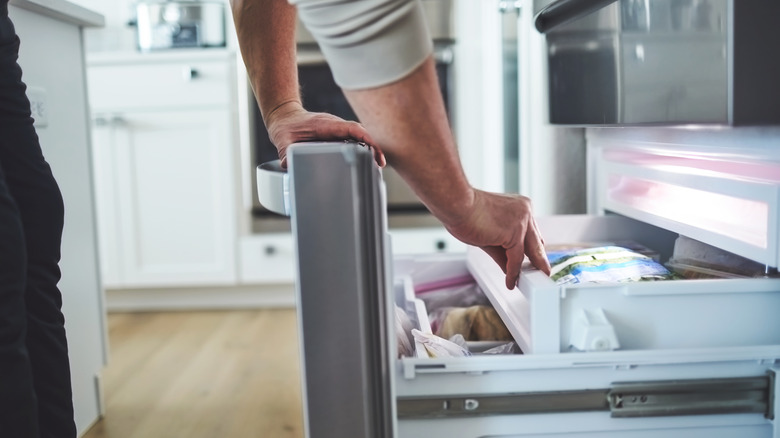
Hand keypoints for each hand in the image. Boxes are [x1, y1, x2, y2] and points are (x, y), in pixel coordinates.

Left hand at [265, 101, 385, 167]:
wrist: (285, 117)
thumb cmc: (286, 127)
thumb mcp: (283, 141)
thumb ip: (286, 154)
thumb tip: (288, 165)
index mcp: (325, 124)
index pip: (351, 128)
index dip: (365, 138)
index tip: (373, 150)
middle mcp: (335, 126)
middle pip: (360, 133)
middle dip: (373, 146)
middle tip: (380, 163)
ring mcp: (337, 130)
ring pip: (359, 136)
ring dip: (370, 148)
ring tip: (378, 165)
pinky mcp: (337, 135)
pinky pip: (354, 139)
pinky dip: (363, 148)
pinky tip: (367, 161)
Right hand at [443, 189, 551, 288]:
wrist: (456, 204)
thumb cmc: (465, 213)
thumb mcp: (488, 235)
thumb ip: (501, 252)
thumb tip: (509, 268)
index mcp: (520, 207)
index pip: (531, 233)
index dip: (532, 250)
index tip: (533, 262)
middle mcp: (525, 211)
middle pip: (536, 242)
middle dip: (538, 261)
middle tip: (541, 274)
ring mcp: (522, 221)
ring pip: (529, 251)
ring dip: (527, 269)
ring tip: (526, 283)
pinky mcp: (515, 232)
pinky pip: (516, 258)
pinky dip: (513, 272)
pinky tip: (510, 281)